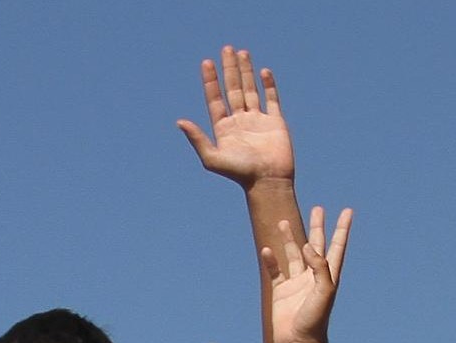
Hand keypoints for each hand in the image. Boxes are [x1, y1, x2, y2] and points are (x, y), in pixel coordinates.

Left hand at [177, 46, 291, 185]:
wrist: (268, 182)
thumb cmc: (239, 174)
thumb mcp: (212, 158)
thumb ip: (197, 139)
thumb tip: (179, 121)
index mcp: (223, 128)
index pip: (215, 98)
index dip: (210, 81)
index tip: (206, 62)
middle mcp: (240, 121)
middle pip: (233, 89)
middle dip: (229, 69)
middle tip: (226, 48)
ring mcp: (258, 120)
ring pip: (251, 89)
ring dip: (246, 71)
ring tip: (242, 52)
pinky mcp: (276, 122)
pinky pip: (272, 99)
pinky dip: (268, 85)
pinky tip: (263, 72)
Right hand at [264, 205, 351, 342]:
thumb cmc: (316, 320)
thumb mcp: (324, 291)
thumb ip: (320, 267)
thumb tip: (307, 247)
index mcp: (328, 276)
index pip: (337, 247)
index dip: (342, 229)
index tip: (348, 211)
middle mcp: (312, 277)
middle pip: (315, 245)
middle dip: (317, 227)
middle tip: (318, 209)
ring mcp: (296, 284)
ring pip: (293, 255)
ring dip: (289, 239)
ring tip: (283, 221)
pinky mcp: (281, 292)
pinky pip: (275, 272)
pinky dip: (270, 260)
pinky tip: (267, 250)